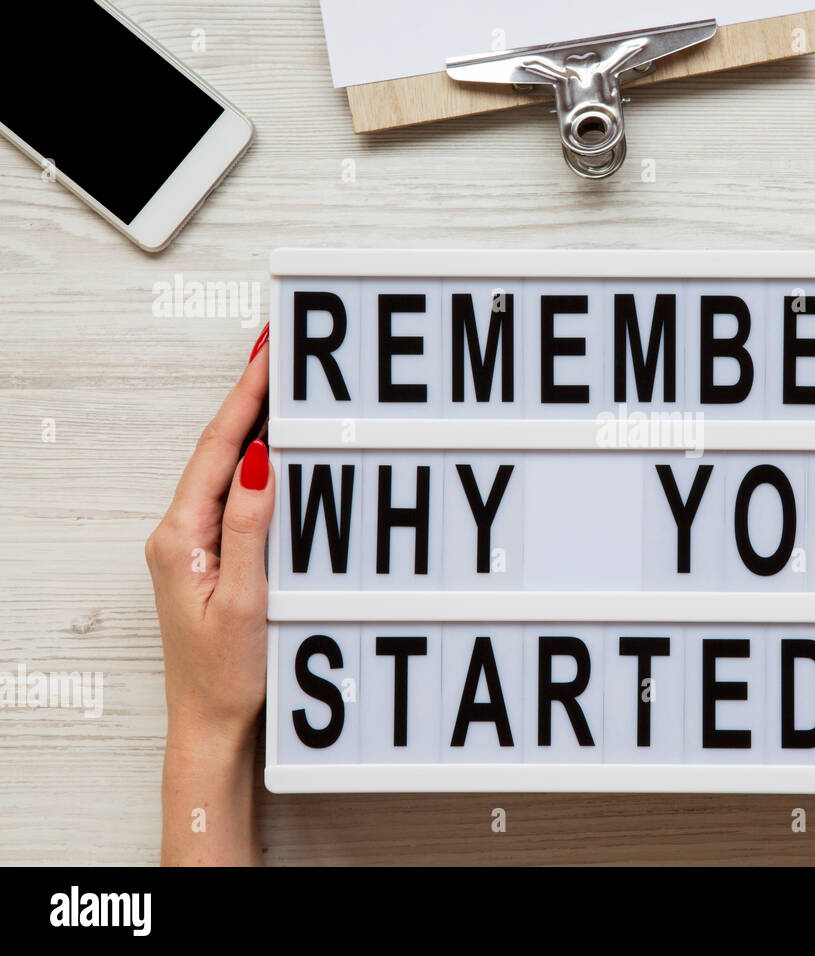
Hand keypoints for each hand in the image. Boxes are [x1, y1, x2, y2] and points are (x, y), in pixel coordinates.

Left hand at [146, 325, 272, 864]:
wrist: (210, 724)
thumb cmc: (227, 675)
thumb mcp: (247, 600)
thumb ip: (249, 526)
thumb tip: (257, 459)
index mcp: (180, 538)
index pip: (220, 449)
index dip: (246, 396)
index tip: (269, 352)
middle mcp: (178, 533)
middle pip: (219, 447)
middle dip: (250, 395)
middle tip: (279, 349)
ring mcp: (191, 544)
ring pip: (225, 467)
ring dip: (252, 423)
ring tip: (279, 383)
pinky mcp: (209, 557)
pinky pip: (233, 494)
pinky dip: (255, 461)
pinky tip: (274, 447)